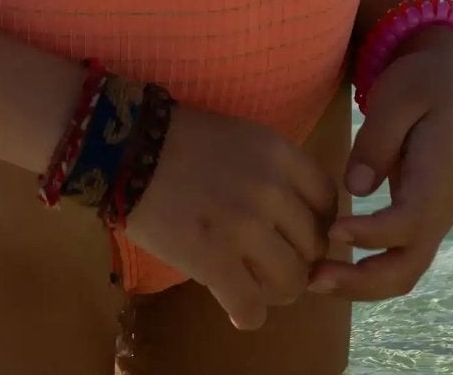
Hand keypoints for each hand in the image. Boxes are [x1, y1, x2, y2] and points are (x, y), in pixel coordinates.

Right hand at [123, 101, 337, 331]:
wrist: (123, 147)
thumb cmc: (179, 140)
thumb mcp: (241, 139)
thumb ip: (275, 174)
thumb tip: (300, 224)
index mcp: (278, 154)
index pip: (329, 202)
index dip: (316, 223)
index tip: (296, 233)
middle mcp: (270, 190)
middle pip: (313, 247)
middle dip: (295, 260)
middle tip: (268, 262)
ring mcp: (244, 228)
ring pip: (290, 283)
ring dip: (274, 290)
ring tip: (251, 282)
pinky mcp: (214, 262)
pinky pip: (252, 309)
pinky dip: (246, 313)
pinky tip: (233, 302)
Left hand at [307, 26, 452, 301]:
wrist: (447, 79)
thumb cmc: (420, 83)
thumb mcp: (398, 97)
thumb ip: (378, 139)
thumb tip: (356, 186)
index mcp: (438, 178)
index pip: (409, 223)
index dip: (372, 235)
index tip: (332, 231)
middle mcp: (440, 210)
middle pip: (408, 267)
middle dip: (362, 282)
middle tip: (313, 278)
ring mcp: (431, 219)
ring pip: (403, 272)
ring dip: (361, 285)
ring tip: (313, 280)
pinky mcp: (416, 218)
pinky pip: (396, 258)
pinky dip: (366, 273)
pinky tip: (329, 265)